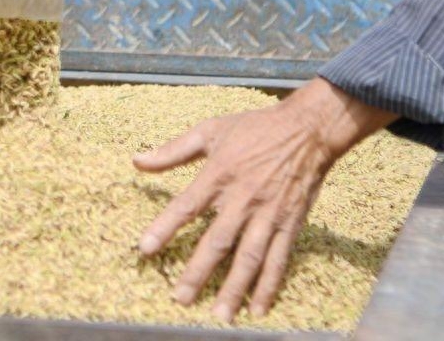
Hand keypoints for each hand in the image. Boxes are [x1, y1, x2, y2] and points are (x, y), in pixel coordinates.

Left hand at [134, 78, 393, 321]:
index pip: (186, 205)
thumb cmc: (255, 128)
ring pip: (249, 257)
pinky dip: (269, 285)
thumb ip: (173, 150)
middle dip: (198, 272)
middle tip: (181, 298)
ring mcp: (269, 214)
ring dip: (235, 288)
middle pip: (217, 240)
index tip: (145, 249)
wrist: (307, 130)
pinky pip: (279, 259)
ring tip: (220, 314)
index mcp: (218, 173)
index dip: (164, 227)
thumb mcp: (210, 130)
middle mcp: (243, 198)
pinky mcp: (290, 223)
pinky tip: (258, 309)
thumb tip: (136, 161)